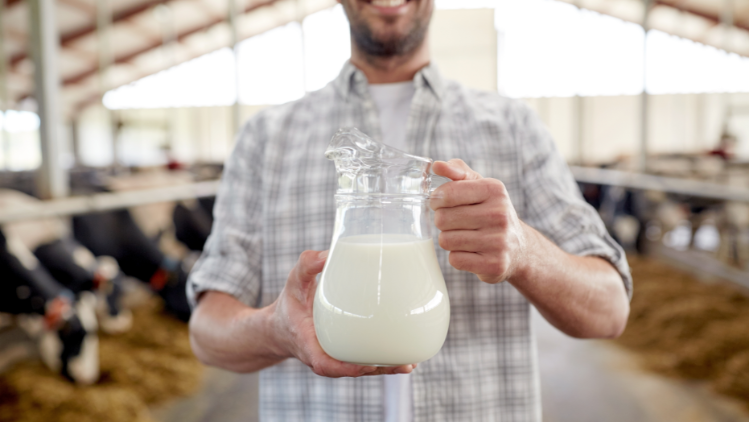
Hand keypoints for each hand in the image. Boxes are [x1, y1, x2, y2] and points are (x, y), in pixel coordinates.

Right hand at [269, 250, 415, 377]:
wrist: (282, 327)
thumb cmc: (290, 304)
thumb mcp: (293, 283)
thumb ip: (307, 266)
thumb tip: (328, 254)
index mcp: (308, 344)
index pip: (325, 363)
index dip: (346, 367)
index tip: (365, 365)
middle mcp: (323, 356)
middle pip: (351, 370)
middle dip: (376, 370)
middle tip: (399, 362)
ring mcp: (335, 358)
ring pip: (361, 369)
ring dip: (384, 369)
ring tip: (408, 363)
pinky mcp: (345, 355)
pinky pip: (363, 362)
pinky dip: (383, 363)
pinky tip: (405, 359)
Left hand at [430, 159, 527, 283]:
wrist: (519, 248)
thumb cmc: (491, 213)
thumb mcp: (480, 187)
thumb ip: (458, 172)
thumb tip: (437, 165)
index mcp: (494, 190)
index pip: (446, 193)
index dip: (437, 200)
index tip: (442, 203)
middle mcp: (499, 214)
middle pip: (443, 219)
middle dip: (443, 222)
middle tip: (456, 223)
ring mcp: (499, 241)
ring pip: (446, 240)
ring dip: (449, 240)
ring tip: (465, 237)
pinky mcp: (494, 264)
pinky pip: (455, 260)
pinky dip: (458, 257)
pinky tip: (472, 253)